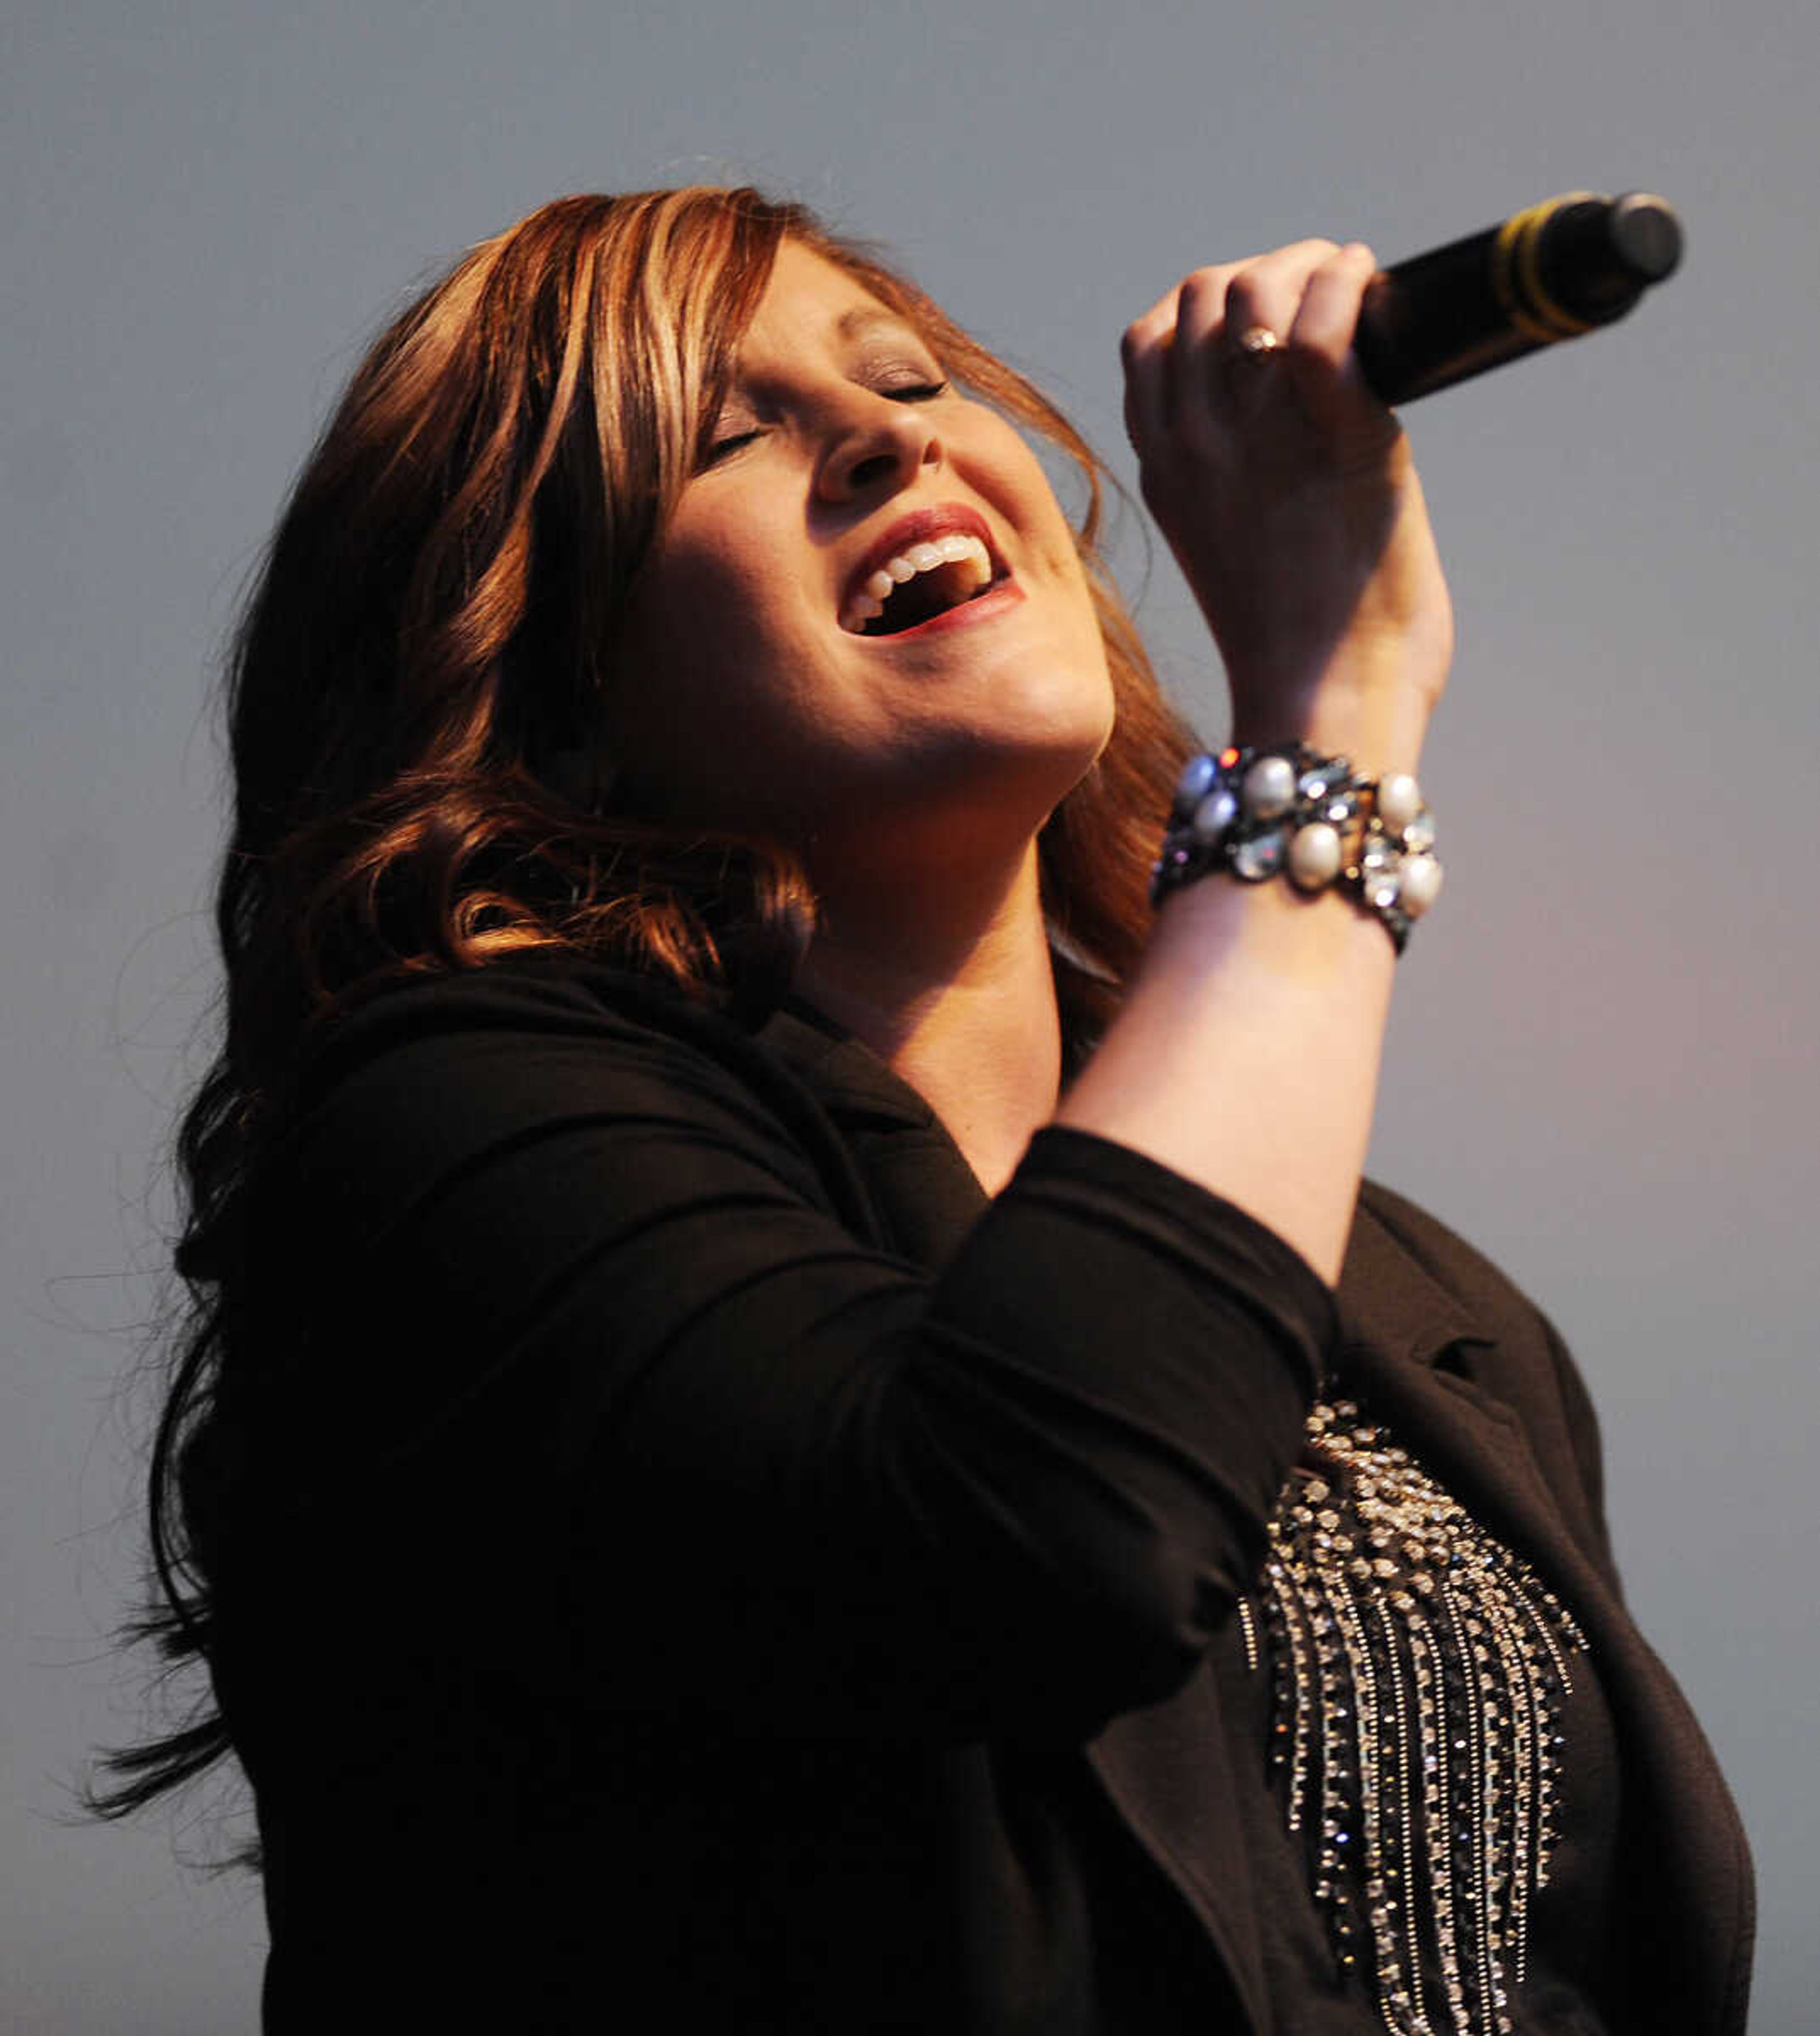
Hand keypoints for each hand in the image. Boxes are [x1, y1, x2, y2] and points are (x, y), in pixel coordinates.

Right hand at [1121, 241, 1452, 759]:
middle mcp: (1194, 444)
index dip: (1211, 307)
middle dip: (1268, 275)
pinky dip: (1350, 289)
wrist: (1324, 706)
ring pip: (1251, 290)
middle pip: (1200, 296)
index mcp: (1168, 473)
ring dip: (1312, 271)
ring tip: (1357, 292)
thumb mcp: (1241, 552)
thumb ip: (1246, 484)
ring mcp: (1252, 436)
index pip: (1151, 341)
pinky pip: (1321, 319)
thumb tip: (1304, 436)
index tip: (1272, 321)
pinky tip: (1375, 298)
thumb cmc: (1305, 653)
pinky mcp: (1329, 434)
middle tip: (1331, 297)